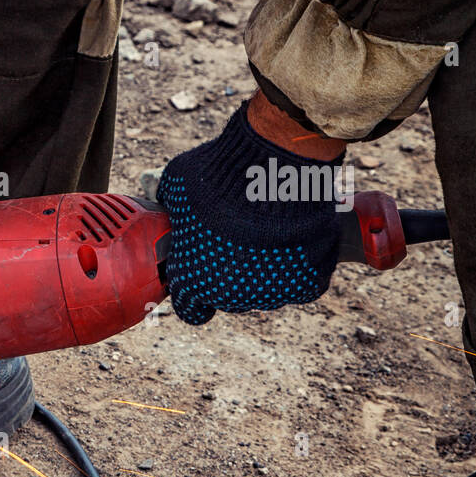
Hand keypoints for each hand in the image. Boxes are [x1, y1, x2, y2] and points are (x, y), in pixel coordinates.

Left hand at [157, 95, 348, 324]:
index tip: (201, 273)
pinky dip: (301, 268)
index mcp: (192, 282)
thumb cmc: (218, 177)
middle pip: (228, 299)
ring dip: (264, 272)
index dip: (193, 290)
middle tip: (237, 244)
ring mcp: (271, 294)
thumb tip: (168, 205)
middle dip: (228, 276)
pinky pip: (302, 284)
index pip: (190, 307)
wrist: (272, 168)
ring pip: (265, 293)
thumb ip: (172, 207)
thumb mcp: (177, 187)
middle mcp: (230, 297)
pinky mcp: (307, 283)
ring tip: (268, 236)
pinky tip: (296, 243)